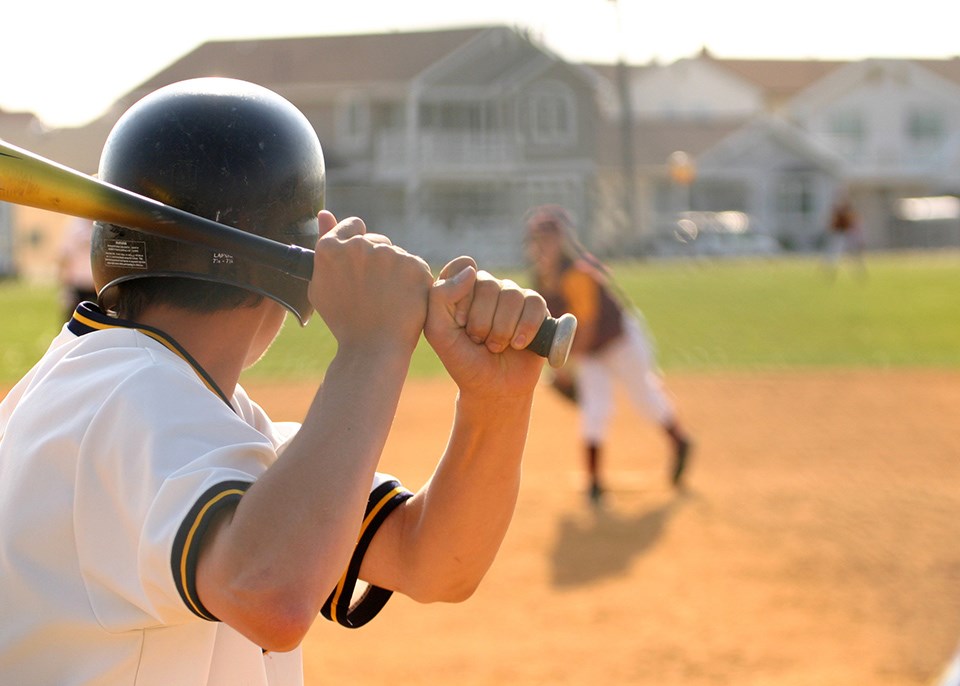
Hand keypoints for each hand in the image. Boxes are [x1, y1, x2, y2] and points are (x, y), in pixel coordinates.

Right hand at [308, 211, 432, 353]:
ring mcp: (389, 254)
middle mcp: (360, 246)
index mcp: (332, 248)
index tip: (362, 263)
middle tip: (375, 293)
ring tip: (388, 301)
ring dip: (396, 272)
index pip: (353, 226)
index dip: (358, 243)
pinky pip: (415, 267)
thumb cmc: (344, 320)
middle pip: (377, 241)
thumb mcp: (321, 283)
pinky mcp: (415, 266)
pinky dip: (413, 283)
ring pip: (397, 255)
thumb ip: (323, 243)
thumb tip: (323, 213)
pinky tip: (404, 302)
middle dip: (378, 261)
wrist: (372, 349)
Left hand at [425, 256, 547, 396]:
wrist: (494, 388)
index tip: (459, 326)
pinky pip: (535, 304)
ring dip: (502, 330)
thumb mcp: (438, 332)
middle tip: (478, 342)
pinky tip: (518, 344)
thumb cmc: (463, 360)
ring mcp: (513, 295)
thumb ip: (440, 296)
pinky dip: (526, 329)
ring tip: (496, 347)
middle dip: (482, 323)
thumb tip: (471, 269)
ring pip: (512, 296)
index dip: (462, 304)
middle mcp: (487, 286)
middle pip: (488, 286)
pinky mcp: (536, 307)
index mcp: (461, 287)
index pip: (464, 273)